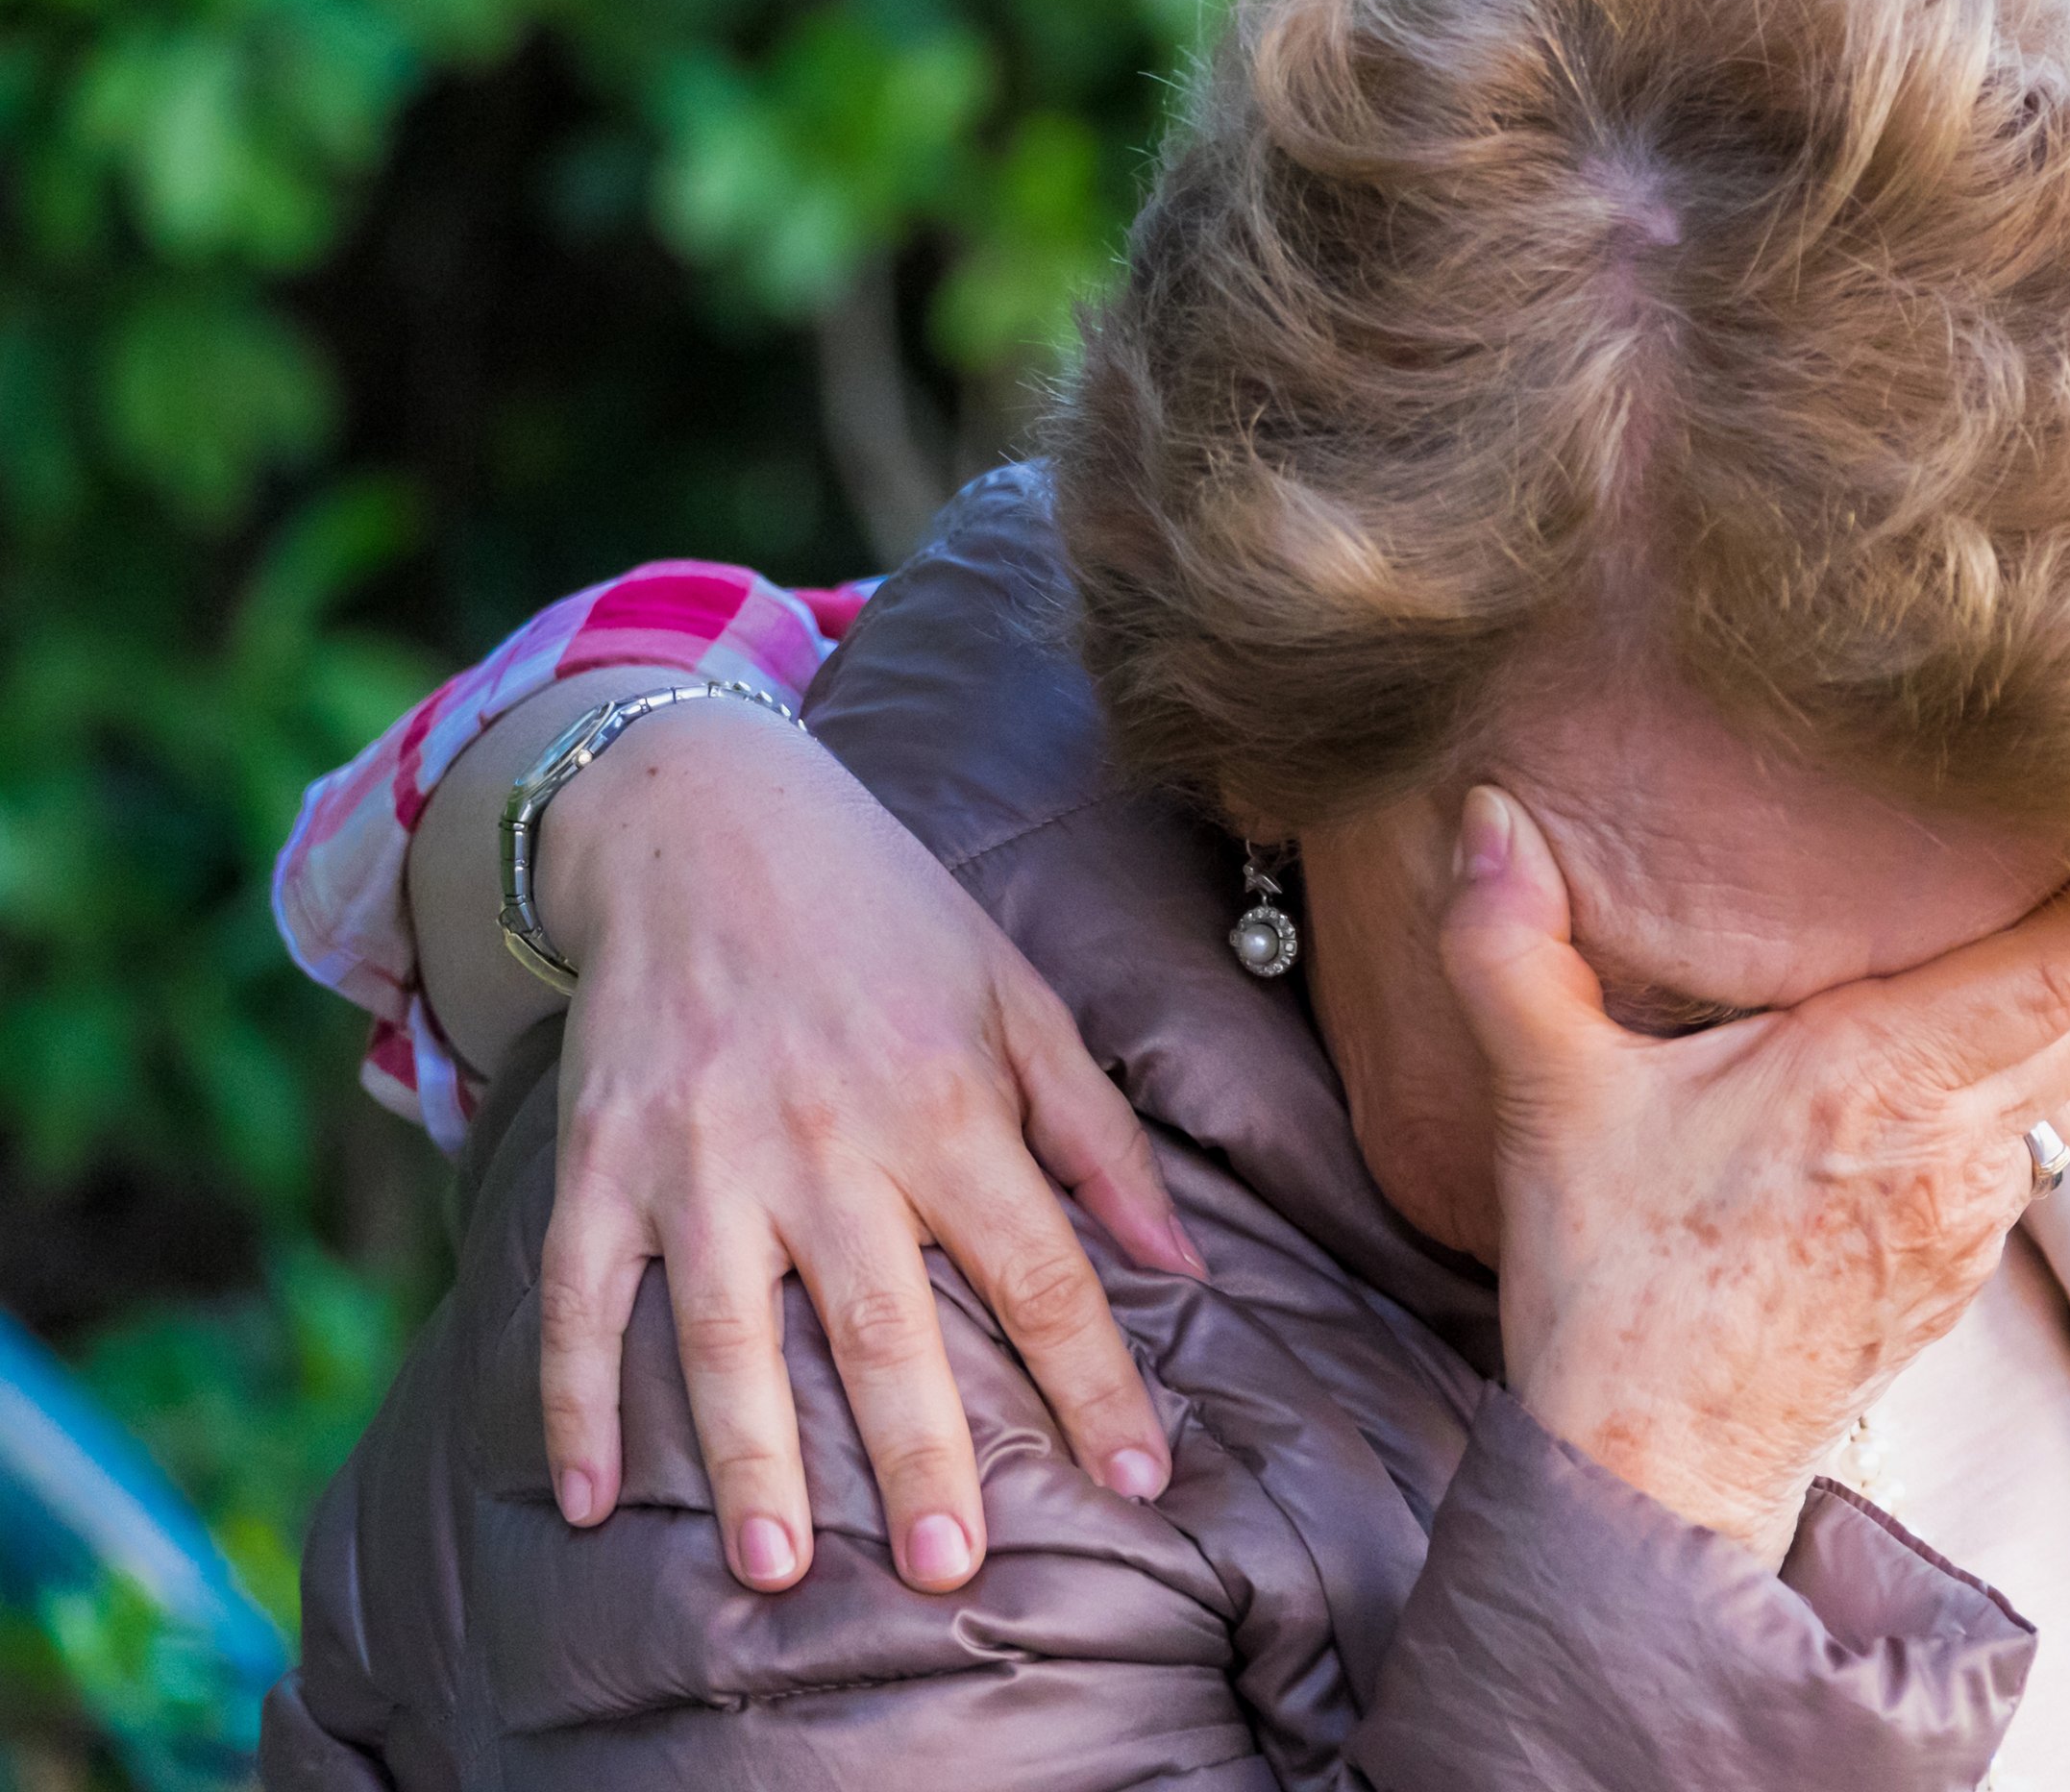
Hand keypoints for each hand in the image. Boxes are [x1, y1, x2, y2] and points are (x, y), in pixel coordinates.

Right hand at [530, 698, 1201, 1593]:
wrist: (700, 813)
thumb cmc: (886, 914)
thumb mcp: (1019, 998)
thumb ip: (1099, 1137)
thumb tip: (1183, 1265)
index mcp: (945, 1104)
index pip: (1040, 1269)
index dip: (1095, 1381)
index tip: (1141, 1481)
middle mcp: (824, 1139)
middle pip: (882, 1321)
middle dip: (919, 1451)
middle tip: (947, 1567)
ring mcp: (699, 1153)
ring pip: (724, 1330)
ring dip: (749, 1454)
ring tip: (775, 1569)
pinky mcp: (598, 1156)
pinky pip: (580, 1295)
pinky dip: (573, 1400)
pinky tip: (584, 1499)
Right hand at [1440, 785, 2069, 1561]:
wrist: (1652, 1470)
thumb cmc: (1612, 1286)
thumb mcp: (1549, 1100)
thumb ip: (1509, 945)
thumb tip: (1485, 815)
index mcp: (1879, 1080)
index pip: (2065, 966)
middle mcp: (1953, 1145)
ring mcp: (1970, 1218)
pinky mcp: (1960, 1272)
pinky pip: (2043, 1153)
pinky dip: (2050, 1082)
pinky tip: (2004, 1043)